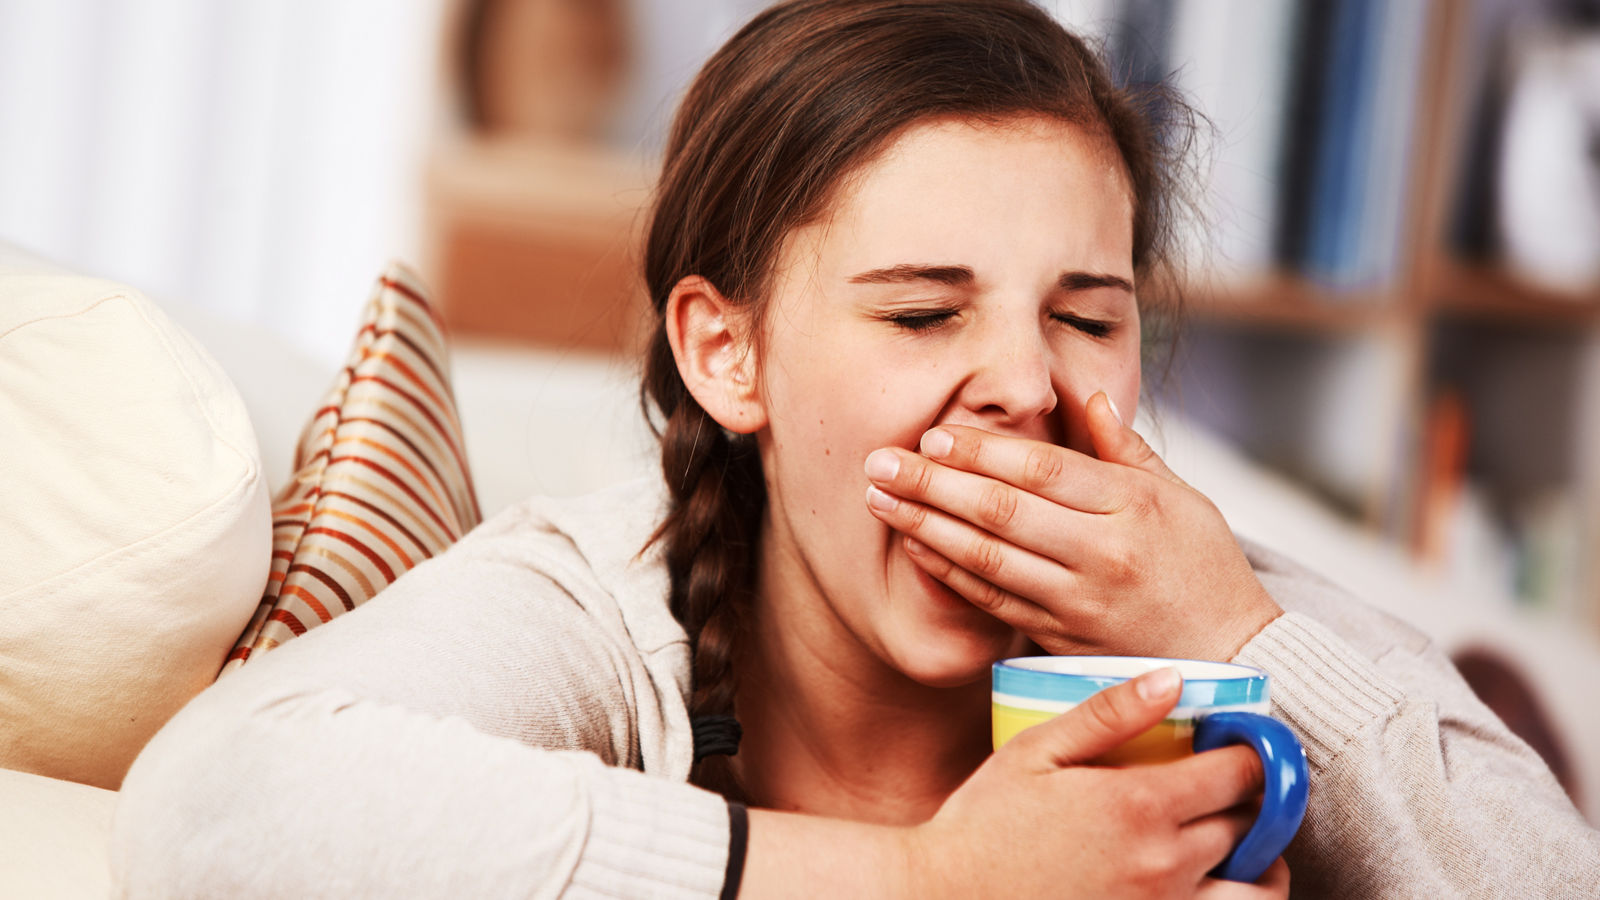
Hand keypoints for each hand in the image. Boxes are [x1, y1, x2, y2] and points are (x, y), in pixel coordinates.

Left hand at [863, 392, 1281, 659]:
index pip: (1040, 469)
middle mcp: (1101, 554)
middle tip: (879, 461)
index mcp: (1131, 506)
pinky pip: (994, 601)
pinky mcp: (1061, 640)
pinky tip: (915, 548)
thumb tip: (1085, 395)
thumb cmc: (1206, 568)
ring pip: (987, 558)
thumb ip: (1125, 448)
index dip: (981, 450)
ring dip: (925, 526)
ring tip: (880, 499)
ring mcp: (1078, 602)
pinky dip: (949, 573)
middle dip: (932, 483)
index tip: (933, 434)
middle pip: (1000, 511)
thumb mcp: (1182, 497)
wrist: (1235, 658)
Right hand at [906, 668, 1287, 897]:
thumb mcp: (1035, 751)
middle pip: (1256, 826)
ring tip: (1235, 842)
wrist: (947, 897)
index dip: (1253, 751)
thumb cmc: (983, 824)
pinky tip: (1205, 882)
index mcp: (1139, 805)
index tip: (1239, 742)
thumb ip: (1108, 714)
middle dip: (1253, 800)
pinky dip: (1230, 899)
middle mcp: (1164, 863)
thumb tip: (1173, 679)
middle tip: (1228, 784)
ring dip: (1261, 862)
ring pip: (1258, 891)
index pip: (1243, 773)